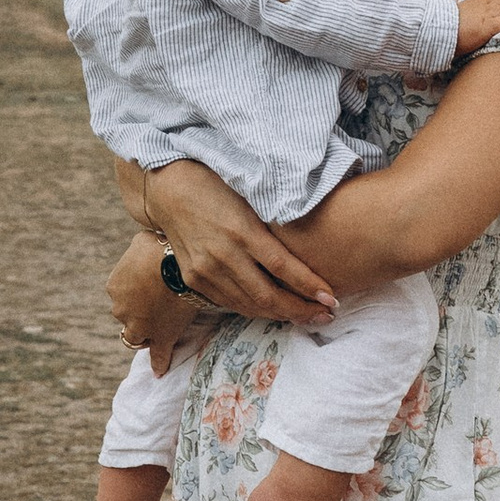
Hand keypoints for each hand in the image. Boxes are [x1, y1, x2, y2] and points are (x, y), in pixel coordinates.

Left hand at [108, 232, 219, 361]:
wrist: (178, 264)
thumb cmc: (161, 246)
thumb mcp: (142, 241)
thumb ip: (140, 251)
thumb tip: (146, 246)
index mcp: (114, 287)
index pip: (121, 296)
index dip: (134, 295)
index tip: (145, 292)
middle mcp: (121, 309)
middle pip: (126, 317)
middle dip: (138, 312)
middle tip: (156, 304)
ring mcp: (140, 326)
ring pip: (137, 336)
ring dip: (145, 333)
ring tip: (162, 326)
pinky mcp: (161, 337)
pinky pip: (158, 355)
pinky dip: (158, 363)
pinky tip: (159, 371)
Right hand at [142, 161, 338, 323]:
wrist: (168, 189)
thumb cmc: (216, 184)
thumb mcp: (250, 197)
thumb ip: (274, 224)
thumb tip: (313, 243)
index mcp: (241, 230)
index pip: (283, 268)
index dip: (309, 287)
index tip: (332, 299)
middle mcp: (223, 255)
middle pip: (268, 296)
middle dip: (301, 310)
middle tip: (325, 316)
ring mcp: (205, 271)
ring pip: (249, 305)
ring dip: (280, 315)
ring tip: (305, 316)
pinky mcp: (194, 279)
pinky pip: (230, 303)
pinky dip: (255, 310)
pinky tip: (273, 310)